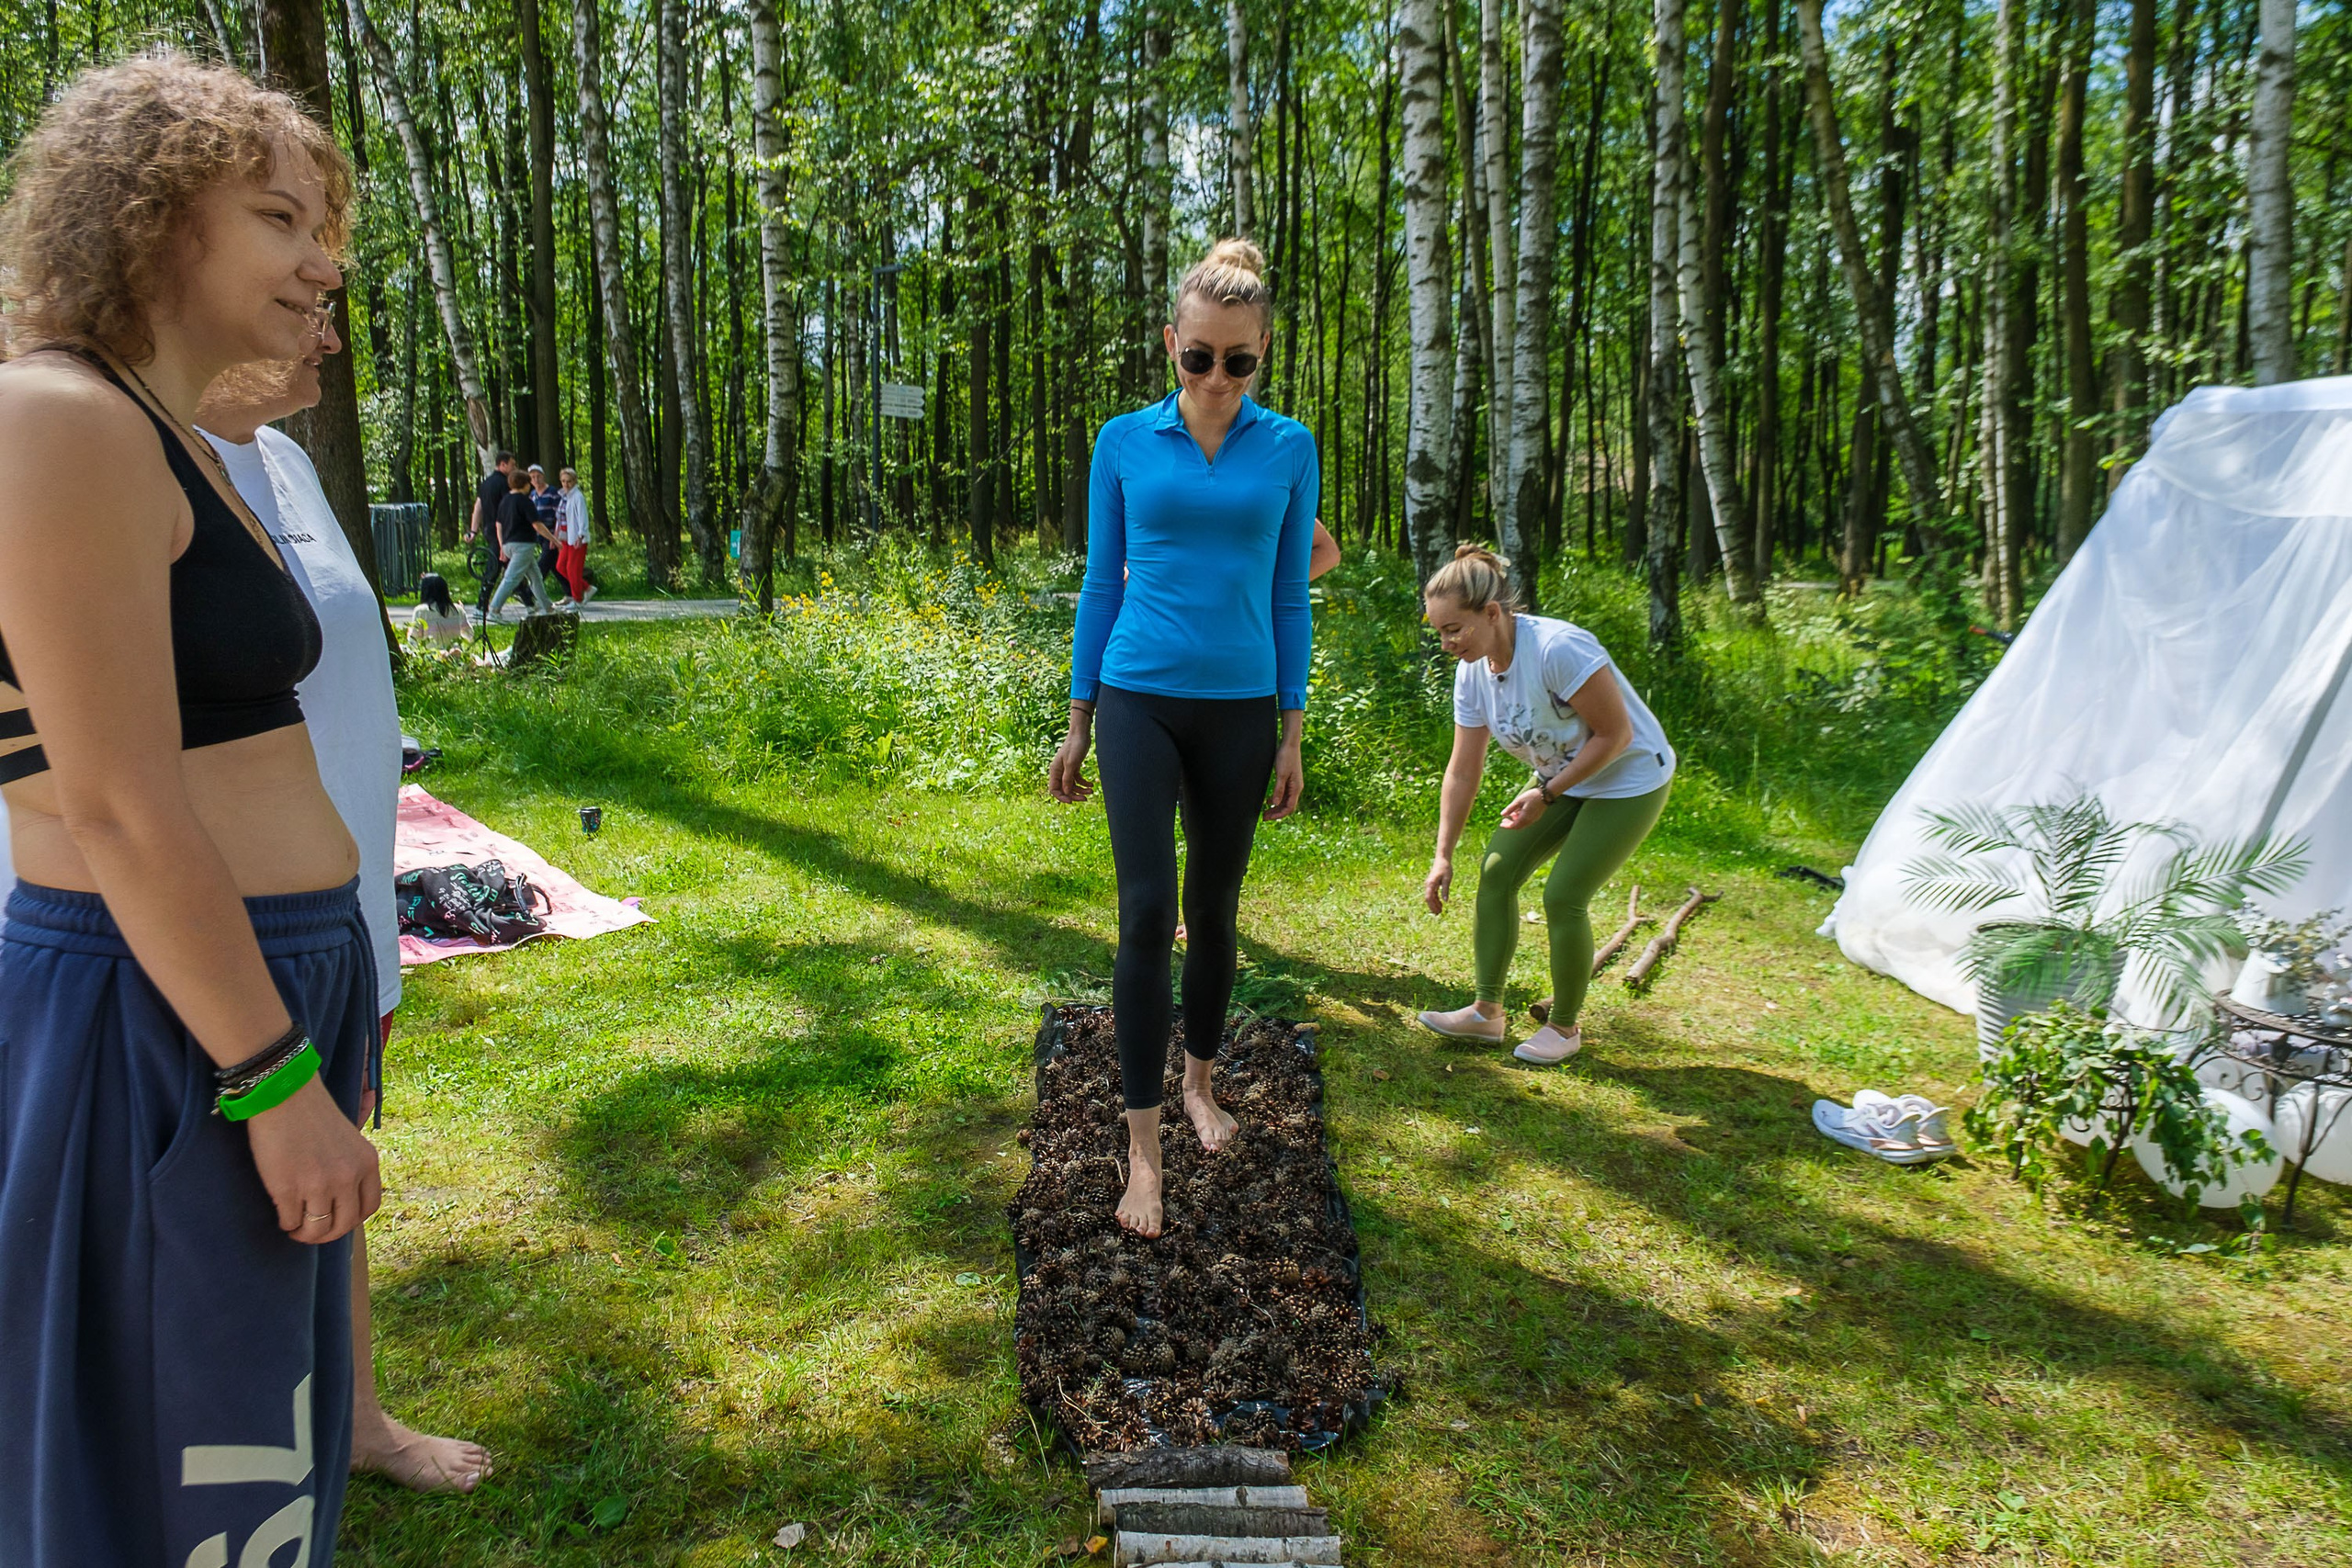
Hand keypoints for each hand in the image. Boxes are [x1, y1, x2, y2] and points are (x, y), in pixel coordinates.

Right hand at [243, 1075, 381, 1244]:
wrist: (283, 1095)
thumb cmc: (313, 1113)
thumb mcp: (351, 1135)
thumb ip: (357, 1159)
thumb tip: (356, 1175)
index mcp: (367, 1163)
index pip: (369, 1207)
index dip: (352, 1219)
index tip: (337, 1220)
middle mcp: (348, 1177)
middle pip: (344, 1225)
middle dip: (327, 1234)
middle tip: (312, 1231)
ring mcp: (318, 1185)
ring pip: (317, 1230)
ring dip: (305, 1234)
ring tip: (295, 1227)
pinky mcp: (288, 1189)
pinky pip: (291, 1222)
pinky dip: (286, 1224)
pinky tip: (283, 1216)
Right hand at [1048, 716, 1093, 803]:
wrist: (1081, 734)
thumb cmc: (1074, 746)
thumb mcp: (1071, 764)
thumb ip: (1067, 779)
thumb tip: (1067, 793)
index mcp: (1054, 771)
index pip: (1054, 789)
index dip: (1062, 797)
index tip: (1071, 801)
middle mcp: (1059, 772)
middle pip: (1064, 789)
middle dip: (1074, 795)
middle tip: (1085, 799)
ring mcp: (1067, 770)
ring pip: (1072, 786)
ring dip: (1081, 790)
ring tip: (1091, 791)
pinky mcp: (1074, 767)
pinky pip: (1077, 780)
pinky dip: (1084, 783)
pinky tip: (1091, 785)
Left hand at [1262, 740, 1303, 820]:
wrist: (1289, 744)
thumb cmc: (1286, 757)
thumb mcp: (1281, 774)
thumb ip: (1278, 789)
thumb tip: (1275, 803)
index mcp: (1296, 788)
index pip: (1289, 807)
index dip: (1279, 815)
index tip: (1268, 818)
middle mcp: (1296, 788)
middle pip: (1287, 806)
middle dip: (1276, 813)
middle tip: (1264, 817)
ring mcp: (1293, 784)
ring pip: (1285, 801)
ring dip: (1276, 807)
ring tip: (1265, 811)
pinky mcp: (1289, 780)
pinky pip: (1284, 794)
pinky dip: (1276, 799)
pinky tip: (1268, 801)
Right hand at [1423, 857, 1452, 913]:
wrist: (1442, 859)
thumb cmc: (1445, 868)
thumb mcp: (1447, 879)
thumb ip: (1445, 890)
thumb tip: (1445, 901)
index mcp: (1430, 884)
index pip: (1429, 898)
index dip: (1432, 906)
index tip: (1436, 912)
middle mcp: (1428, 885)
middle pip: (1428, 899)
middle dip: (1432, 907)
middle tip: (1439, 914)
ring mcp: (1429, 884)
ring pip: (1430, 897)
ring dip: (1434, 904)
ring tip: (1440, 911)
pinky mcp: (1432, 884)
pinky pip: (1432, 894)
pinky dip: (1436, 899)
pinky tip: (1441, 903)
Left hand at [1500, 786, 1550, 831]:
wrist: (1546, 794)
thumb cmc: (1531, 796)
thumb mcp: (1518, 801)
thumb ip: (1510, 808)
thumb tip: (1502, 814)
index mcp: (1525, 818)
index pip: (1514, 826)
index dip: (1507, 826)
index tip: (1501, 824)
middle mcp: (1530, 821)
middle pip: (1518, 826)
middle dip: (1510, 824)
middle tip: (1504, 821)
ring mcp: (1534, 819)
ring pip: (1523, 824)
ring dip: (1516, 821)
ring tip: (1511, 815)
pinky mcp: (1536, 817)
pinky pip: (1527, 821)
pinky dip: (1521, 819)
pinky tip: (1518, 813)